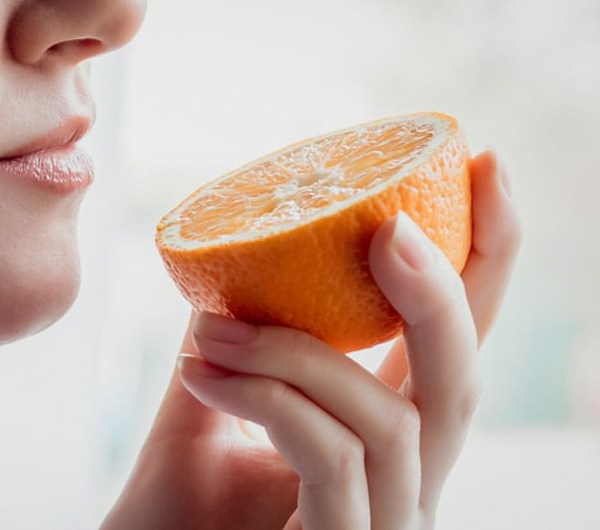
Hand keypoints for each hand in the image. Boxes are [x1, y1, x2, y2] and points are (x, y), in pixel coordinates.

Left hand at [100, 148, 520, 529]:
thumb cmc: (174, 510)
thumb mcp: (208, 406)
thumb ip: (235, 341)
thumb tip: (233, 261)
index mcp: (382, 441)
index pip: (450, 346)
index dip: (485, 259)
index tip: (485, 166)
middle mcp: (402, 485)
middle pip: (462, 382)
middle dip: (440, 290)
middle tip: (388, 224)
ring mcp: (383, 525)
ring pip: (391, 419)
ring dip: (296, 352)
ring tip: (213, 330)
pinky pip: (330, 455)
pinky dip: (267, 398)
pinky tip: (201, 374)